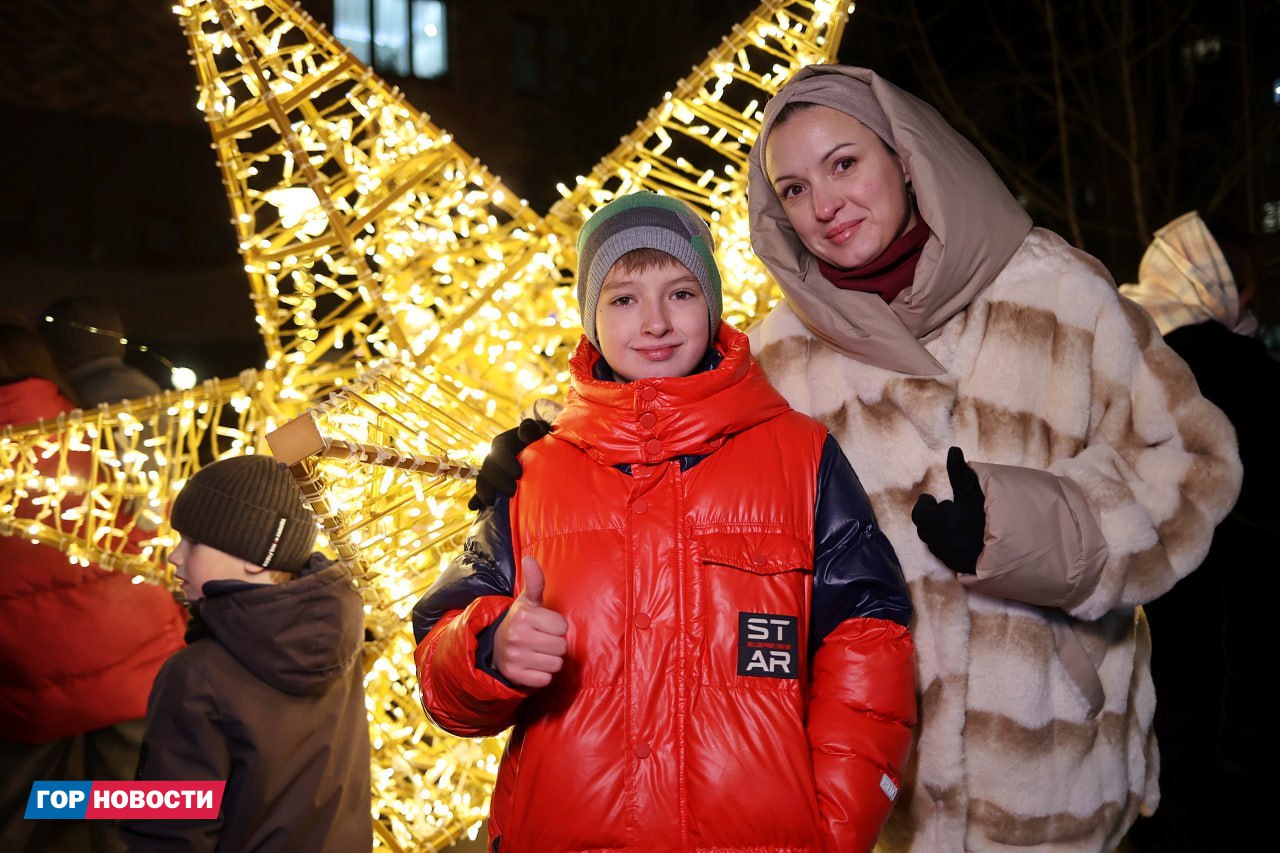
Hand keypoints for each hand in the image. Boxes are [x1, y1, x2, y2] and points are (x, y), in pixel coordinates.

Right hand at [468, 418, 552, 510]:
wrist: (538, 450)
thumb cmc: (539, 439)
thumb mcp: (538, 430)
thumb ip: (531, 428)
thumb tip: (525, 430)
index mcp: (503, 443)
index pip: (500, 451)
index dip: (506, 462)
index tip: (518, 474)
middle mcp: (493, 458)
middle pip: (489, 468)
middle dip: (498, 481)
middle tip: (512, 492)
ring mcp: (491, 473)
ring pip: (483, 481)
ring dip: (484, 491)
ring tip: (490, 502)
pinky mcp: (493, 485)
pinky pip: (482, 492)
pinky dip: (477, 499)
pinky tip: (474, 507)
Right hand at [494, 556, 567, 687]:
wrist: (496, 647)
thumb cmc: (520, 622)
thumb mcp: (528, 601)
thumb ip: (535, 582)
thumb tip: (529, 558)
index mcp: (523, 616)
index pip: (563, 626)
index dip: (557, 627)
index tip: (545, 626)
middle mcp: (516, 636)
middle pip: (561, 646)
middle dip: (555, 644)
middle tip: (541, 640)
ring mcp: (515, 657)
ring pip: (556, 664)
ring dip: (551, 660)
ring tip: (538, 652)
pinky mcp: (515, 676)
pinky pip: (546, 679)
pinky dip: (542, 675)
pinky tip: (532, 665)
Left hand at [911, 446, 985, 574]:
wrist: (1022, 545)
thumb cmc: (995, 513)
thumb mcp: (976, 488)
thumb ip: (959, 471)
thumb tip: (953, 450)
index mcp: (942, 523)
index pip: (920, 515)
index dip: (924, 506)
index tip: (931, 499)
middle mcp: (944, 543)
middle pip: (925, 531)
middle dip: (931, 518)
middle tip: (945, 508)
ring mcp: (954, 558)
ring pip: (936, 545)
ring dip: (940, 532)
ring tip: (956, 521)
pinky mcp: (964, 568)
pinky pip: (948, 556)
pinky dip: (950, 545)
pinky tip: (965, 537)